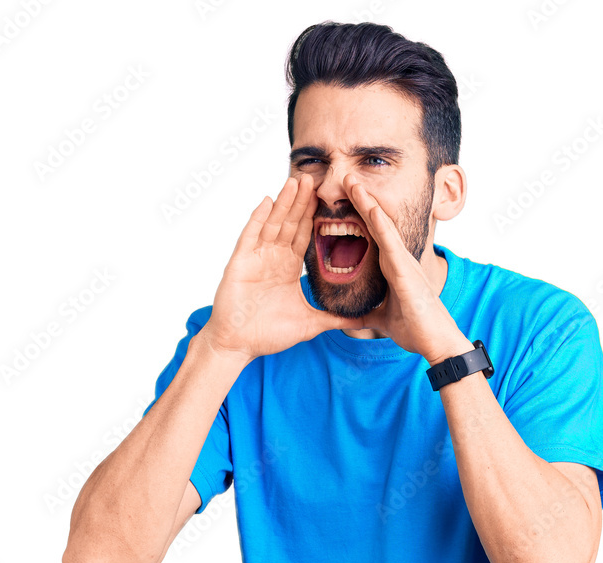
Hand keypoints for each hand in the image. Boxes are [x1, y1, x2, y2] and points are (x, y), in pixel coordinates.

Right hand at [201, 174, 366, 359]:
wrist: (238, 345)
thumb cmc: (268, 334)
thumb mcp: (310, 324)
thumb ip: (335, 319)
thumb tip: (363, 322)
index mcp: (288, 268)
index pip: (304, 236)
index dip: (315, 217)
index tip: (329, 198)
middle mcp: (273, 259)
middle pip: (290, 224)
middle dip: (302, 202)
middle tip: (314, 178)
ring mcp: (256, 258)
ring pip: (273, 224)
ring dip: (284, 202)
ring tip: (296, 180)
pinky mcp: (240, 263)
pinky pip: (251, 236)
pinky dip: (258, 218)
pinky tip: (268, 200)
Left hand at [342, 175, 467, 362]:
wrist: (436, 342)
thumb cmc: (415, 329)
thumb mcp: (379, 319)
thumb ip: (363, 315)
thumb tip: (345, 318)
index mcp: (390, 268)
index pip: (370, 236)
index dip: (357, 216)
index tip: (341, 200)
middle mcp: (397, 259)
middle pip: (375, 223)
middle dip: (361, 199)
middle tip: (346, 176)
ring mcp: (402, 262)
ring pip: (382, 225)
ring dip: (367, 202)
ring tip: (352, 181)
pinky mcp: (405, 270)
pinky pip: (390, 241)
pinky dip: (379, 223)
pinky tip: (368, 207)